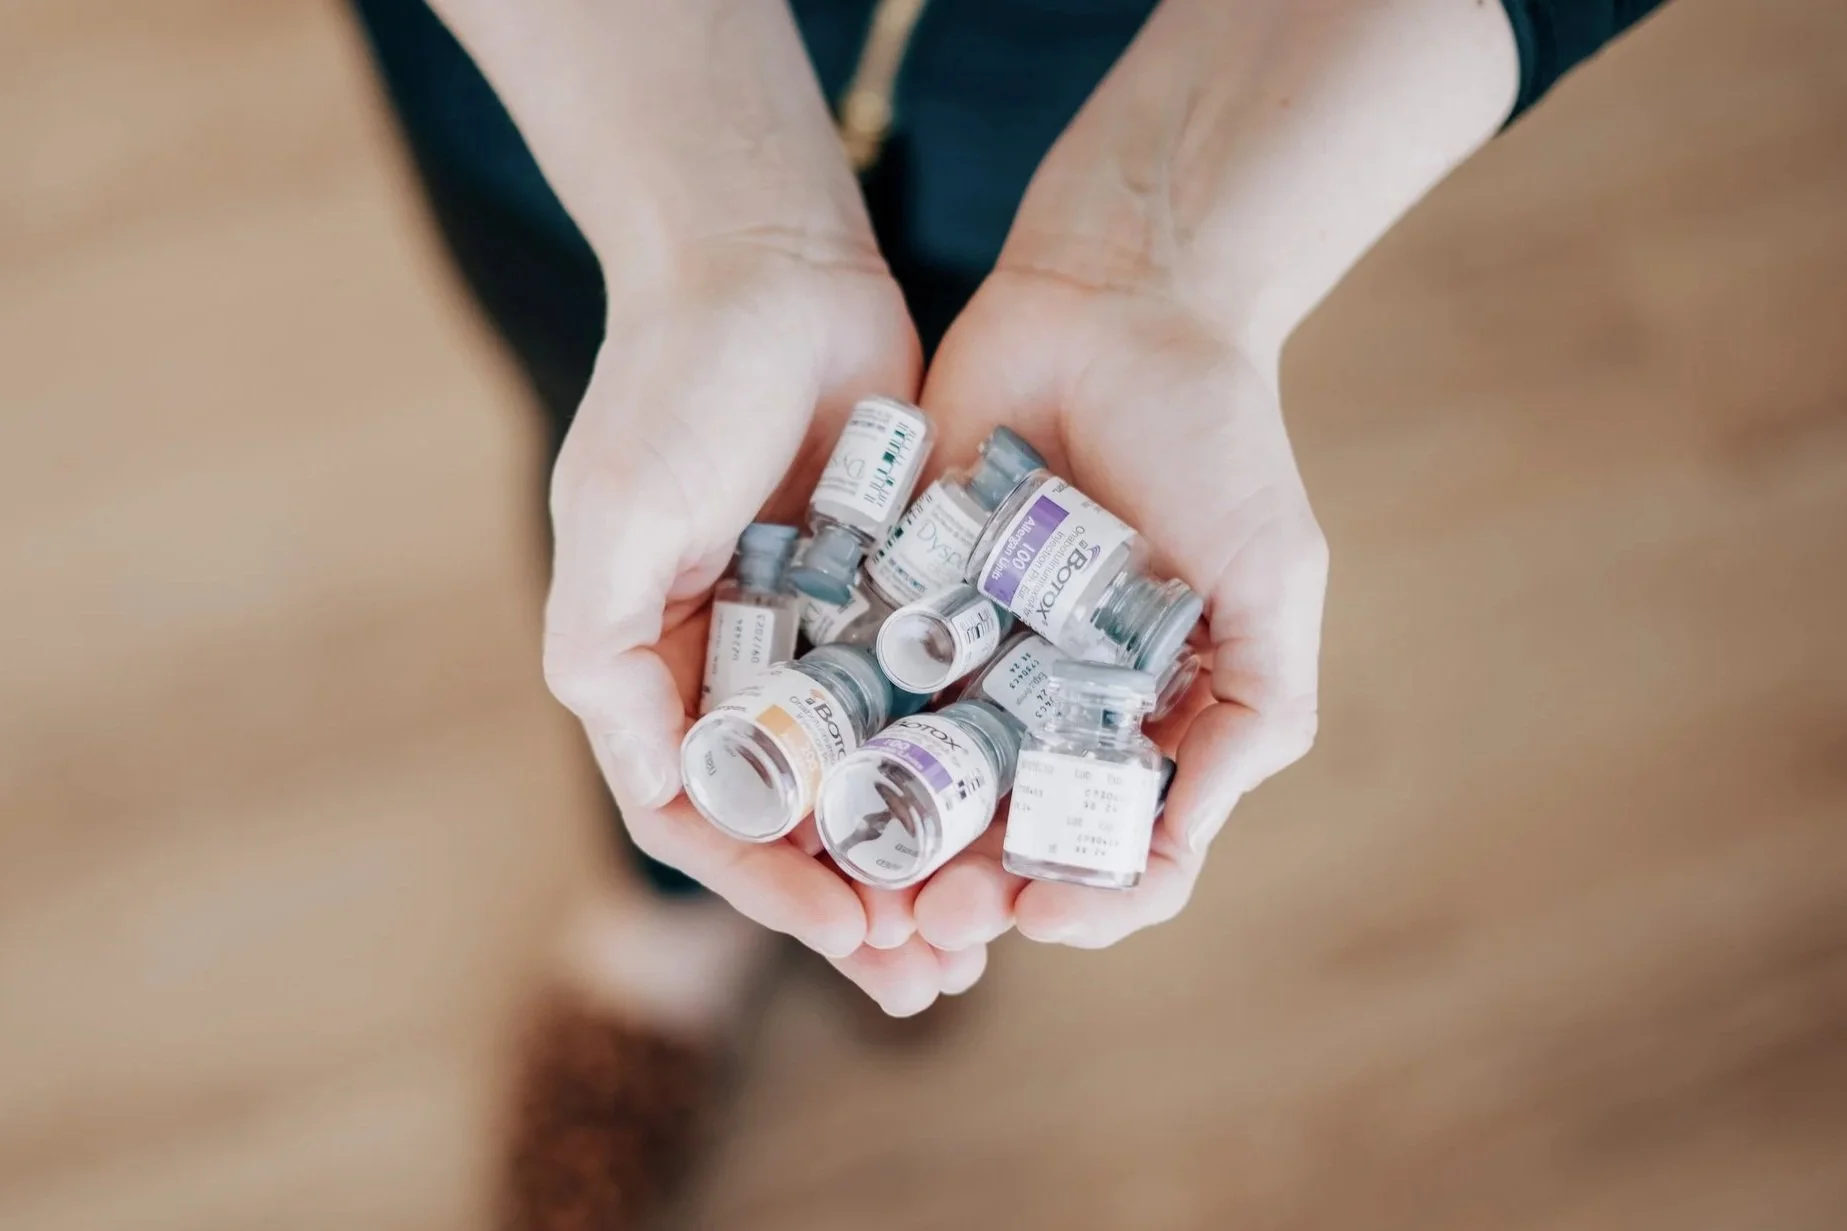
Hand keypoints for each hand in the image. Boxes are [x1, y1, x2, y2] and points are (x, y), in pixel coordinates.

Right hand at [540, 237, 988, 1012]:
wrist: (766, 261)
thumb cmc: (674, 381)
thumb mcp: (618, 512)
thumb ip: (606, 645)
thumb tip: (652, 785)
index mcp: (650, 668)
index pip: (705, 817)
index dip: (772, 890)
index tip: (853, 934)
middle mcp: (731, 668)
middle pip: (794, 823)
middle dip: (859, 905)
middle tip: (935, 974)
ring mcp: (815, 638)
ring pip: (871, 780)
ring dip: (920, 856)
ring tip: (989, 925)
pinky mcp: (887, 597)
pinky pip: (927, 701)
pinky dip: (964, 762)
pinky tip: (1020, 808)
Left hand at [889, 0, 1512, 956]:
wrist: (1117, 299)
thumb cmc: (1215, 440)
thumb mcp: (1271, 583)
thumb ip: (1251, 717)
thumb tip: (1176, 850)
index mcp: (1147, 717)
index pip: (1118, 853)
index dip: (1084, 902)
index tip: (1041, 915)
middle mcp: (1056, 703)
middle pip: (1006, 837)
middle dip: (969, 892)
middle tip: (928, 916)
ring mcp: (974, 653)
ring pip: (921, 782)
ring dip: (893, 845)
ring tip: (862, 874)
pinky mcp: (899, 594)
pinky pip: (859, 682)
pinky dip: (837, 737)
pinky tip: (810, 776)